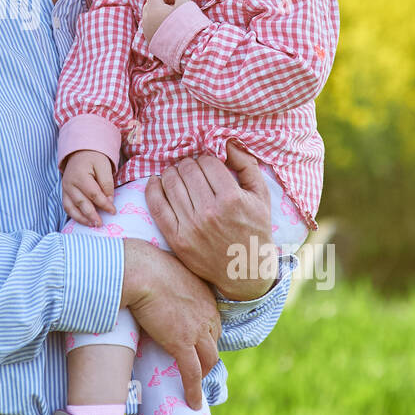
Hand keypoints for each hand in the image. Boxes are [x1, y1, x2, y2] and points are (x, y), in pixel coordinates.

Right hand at [61, 150, 114, 226]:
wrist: (80, 152)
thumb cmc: (94, 158)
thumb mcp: (104, 166)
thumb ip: (107, 183)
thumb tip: (109, 201)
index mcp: (80, 175)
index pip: (93, 194)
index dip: (104, 204)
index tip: (113, 211)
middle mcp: (69, 183)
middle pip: (81, 203)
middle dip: (92, 215)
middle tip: (101, 224)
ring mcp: (65, 189)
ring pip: (71, 208)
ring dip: (82, 219)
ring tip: (93, 225)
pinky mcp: (64, 192)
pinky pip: (67, 207)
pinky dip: (74, 216)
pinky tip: (84, 221)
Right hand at [122, 240, 220, 409]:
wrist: (141, 270)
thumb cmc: (145, 263)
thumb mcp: (166, 268)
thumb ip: (169, 279)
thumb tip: (155, 280)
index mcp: (203, 295)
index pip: (212, 321)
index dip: (205, 334)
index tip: (196, 340)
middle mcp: (206, 314)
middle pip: (213, 341)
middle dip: (207, 354)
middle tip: (196, 362)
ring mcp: (196, 330)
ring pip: (207, 359)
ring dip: (203, 372)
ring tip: (194, 383)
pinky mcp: (182, 344)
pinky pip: (192, 373)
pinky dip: (194, 389)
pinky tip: (192, 402)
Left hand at [141, 0, 189, 42]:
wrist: (188, 49)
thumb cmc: (187, 24)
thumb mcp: (186, 3)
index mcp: (153, 8)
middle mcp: (146, 19)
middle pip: (151, 3)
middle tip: (177, 1)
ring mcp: (147, 31)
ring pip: (151, 15)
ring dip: (161, 10)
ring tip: (175, 13)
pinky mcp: (150, 40)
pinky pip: (152, 26)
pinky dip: (159, 21)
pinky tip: (172, 25)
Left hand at [145, 140, 274, 298]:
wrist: (246, 272)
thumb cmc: (255, 230)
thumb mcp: (261, 196)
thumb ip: (246, 165)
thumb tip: (227, 142)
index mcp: (231, 199)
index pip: (207, 161)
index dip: (207, 158)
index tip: (208, 164)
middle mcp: (209, 212)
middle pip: (187, 169)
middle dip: (189, 164)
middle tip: (192, 169)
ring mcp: (190, 227)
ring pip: (170, 182)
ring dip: (172, 173)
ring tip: (178, 174)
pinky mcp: (177, 239)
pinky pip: (157, 205)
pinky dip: (153, 188)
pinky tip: (156, 181)